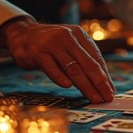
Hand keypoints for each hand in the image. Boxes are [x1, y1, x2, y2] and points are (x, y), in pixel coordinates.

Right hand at [0, 17, 114, 102]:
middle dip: (99, 83)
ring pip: (73, 67)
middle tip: (106, 97)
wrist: (22, 34)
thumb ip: (82, 61)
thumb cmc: (50, 45)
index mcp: (79, 35)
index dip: (105, 76)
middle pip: (88, 63)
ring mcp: (52, 43)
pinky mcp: (38, 51)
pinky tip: (68, 86)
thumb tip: (102, 84)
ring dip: (85, 85)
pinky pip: (51, 67)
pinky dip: (60, 77)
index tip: (110, 91)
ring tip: (94, 97)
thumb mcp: (69, 47)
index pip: (96, 58)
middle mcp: (68, 36)